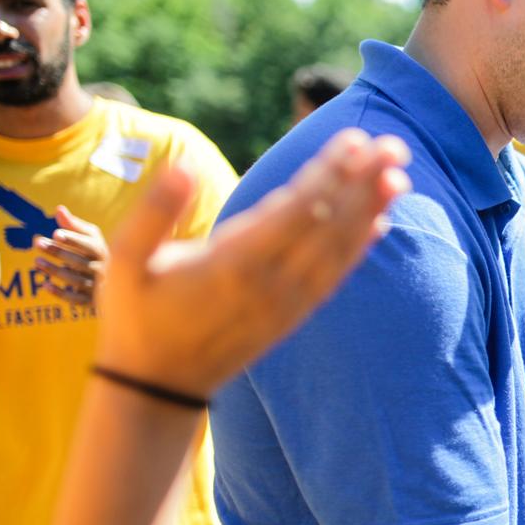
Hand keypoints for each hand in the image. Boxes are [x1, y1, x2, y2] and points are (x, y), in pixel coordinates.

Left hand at [33, 207, 106, 305]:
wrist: (117, 283)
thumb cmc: (95, 254)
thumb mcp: (90, 237)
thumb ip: (74, 225)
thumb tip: (59, 209)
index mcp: (104, 253)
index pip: (90, 246)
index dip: (73, 240)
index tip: (55, 234)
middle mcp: (104, 270)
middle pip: (80, 262)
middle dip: (58, 252)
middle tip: (37, 243)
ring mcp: (98, 287)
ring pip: (74, 279)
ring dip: (54, 270)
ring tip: (36, 261)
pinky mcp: (91, 302)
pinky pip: (75, 299)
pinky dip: (60, 293)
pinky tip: (44, 285)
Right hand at [93, 129, 410, 396]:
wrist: (158, 385)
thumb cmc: (136, 314)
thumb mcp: (124, 261)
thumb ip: (154, 211)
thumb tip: (181, 166)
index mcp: (232, 263)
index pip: (296, 210)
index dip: (329, 174)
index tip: (356, 139)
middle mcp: (270, 284)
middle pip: (328, 225)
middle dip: (363, 183)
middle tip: (396, 144)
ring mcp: (287, 303)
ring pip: (339, 251)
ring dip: (372, 211)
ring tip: (400, 174)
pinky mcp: (293, 316)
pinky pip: (335, 277)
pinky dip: (360, 248)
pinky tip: (381, 221)